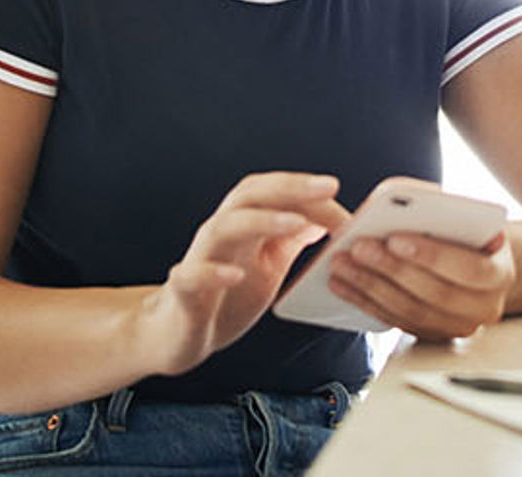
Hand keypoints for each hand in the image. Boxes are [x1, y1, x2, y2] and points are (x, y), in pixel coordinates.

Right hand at [138, 172, 349, 375]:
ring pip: (224, 226)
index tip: (341, 195)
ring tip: (296, 223)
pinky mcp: (183, 291)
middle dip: (290, 188)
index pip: (275, 192)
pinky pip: (192, 276)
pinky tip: (237, 275)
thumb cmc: (226, 295)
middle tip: (327, 188)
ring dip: (261, 220)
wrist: (179, 334)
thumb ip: (293, 238)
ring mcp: (200, 259)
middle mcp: (221, 232)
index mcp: (244, 223)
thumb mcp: (269, 263)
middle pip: (250, 195)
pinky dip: (212, 272)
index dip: (309, 191)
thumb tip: (329, 215)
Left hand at [325, 228, 515, 340]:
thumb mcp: (465, 216)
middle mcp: (483, 307)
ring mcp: (457, 327)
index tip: (395, 238)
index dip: (431, 256)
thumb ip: (441, 210)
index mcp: (499, 273)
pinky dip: (365, 302)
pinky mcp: (431, 335)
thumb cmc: (467, 233)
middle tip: (358, 247)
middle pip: (435, 294)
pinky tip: (342, 283)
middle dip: (391, 269)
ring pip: (410, 312)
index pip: (469, 269)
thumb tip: (398, 201)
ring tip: (342, 263)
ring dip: (370, 287)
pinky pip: (395, 321)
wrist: (480, 262)